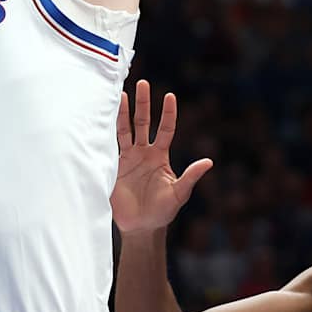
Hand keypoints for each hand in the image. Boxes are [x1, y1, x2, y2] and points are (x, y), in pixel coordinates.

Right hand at [112, 80, 212, 234]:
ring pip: (125, 129)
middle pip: (143, 122)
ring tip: (120, 93)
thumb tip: (208, 162)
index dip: (168, 113)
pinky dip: (106, 132)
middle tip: (142, 83)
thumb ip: (191, 177)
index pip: (165, 129)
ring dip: (123, 112)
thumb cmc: (163, 212)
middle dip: (143, 103)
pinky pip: (110, 145)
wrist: (141, 227)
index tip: (169, 96)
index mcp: (160, 156)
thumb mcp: (179, 194)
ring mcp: (128, 158)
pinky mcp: (113, 166)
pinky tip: (102, 117)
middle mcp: (144, 153)